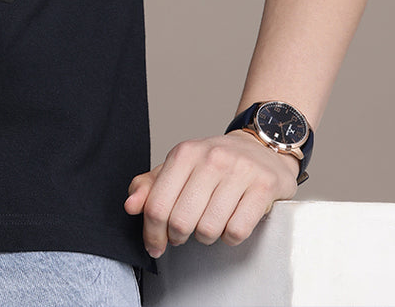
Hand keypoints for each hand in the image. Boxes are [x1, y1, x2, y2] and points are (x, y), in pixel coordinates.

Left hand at [124, 129, 299, 258]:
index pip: (157, 204)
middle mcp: (211, 158)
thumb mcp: (180, 167)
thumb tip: (130, 205)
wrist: (261, 149)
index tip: (155, 245)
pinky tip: (229, 224)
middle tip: (182, 235)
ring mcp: (239, 172)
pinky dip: (230, 237)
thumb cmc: (216, 163)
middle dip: (178, 237)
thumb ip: (151, 185)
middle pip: (180, 221)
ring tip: (208, 225)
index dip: (152, 232)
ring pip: (208, 229)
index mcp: (185, 153)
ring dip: (205, 237)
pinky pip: (237, 230)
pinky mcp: (263, 187)